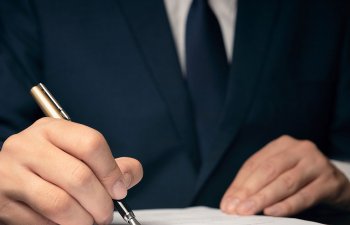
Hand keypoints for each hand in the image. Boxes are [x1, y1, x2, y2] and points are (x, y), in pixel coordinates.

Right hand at [0, 118, 142, 224]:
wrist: (6, 174)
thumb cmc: (48, 164)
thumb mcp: (75, 152)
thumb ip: (108, 163)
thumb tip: (130, 175)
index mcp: (51, 129)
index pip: (91, 144)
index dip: (111, 172)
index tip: (119, 189)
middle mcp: (28, 147)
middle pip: (79, 177)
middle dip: (101, 203)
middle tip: (105, 213)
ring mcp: (10, 174)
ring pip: (61, 204)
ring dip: (83, 220)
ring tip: (89, 221)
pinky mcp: (2, 203)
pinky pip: (41, 223)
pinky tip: (66, 223)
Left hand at [220, 135, 349, 216]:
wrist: (336, 184)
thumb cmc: (300, 179)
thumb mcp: (278, 174)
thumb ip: (256, 183)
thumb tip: (230, 202)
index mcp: (281, 144)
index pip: (254, 164)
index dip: (238, 185)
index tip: (227, 203)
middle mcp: (299, 149)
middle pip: (268, 170)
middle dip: (248, 191)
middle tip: (234, 209)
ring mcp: (316, 163)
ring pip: (285, 182)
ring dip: (263, 199)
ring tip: (247, 211)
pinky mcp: (329, 181)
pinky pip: (304, 195)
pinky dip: (286, 205)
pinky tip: (271, 212)